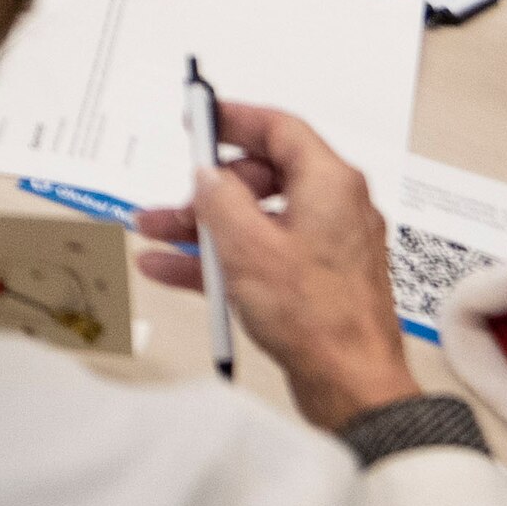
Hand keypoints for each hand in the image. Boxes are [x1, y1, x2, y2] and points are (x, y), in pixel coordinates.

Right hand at [132, 100, 417, 429]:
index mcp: (330, 185)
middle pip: (262, 177)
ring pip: (255, 220)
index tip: (199, 119)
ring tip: (154, 234)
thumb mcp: (247, 245)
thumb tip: (208, 175)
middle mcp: (334, 209)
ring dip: (203, 227)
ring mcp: (324, 247)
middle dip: (208, 189)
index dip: (235, 120)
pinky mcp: (314, 282)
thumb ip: (219, 198)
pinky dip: (220, 258)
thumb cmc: (317, 317)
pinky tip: (172, 270)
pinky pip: (260, 255)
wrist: (351, 386)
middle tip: (174, 200)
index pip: (280, 129)